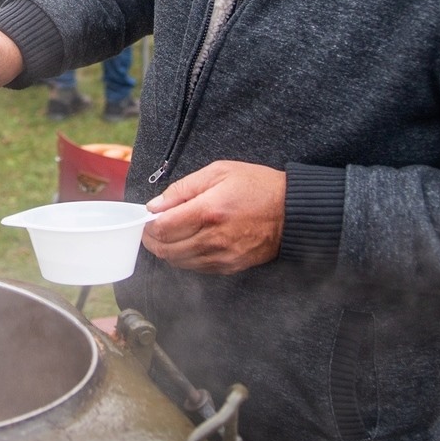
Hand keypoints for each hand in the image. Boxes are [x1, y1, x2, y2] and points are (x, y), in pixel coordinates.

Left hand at [142, 160, 287, 274]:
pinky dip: (186, 259)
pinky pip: (197, 268)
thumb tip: (156, 205)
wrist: (291, 211)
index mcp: (208, 211)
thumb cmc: (257, 186)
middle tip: (152, 229)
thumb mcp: (219, 172)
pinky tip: (188, 244)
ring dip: (168, 250)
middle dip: (153, 240)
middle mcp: (213, 238)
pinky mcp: (231, 266)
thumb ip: (183, 188)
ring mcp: (222, 256)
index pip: (162, 228)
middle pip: (166, 249)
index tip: (147, 218)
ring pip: (179, 262)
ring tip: (169, 236)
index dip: (148, 225)